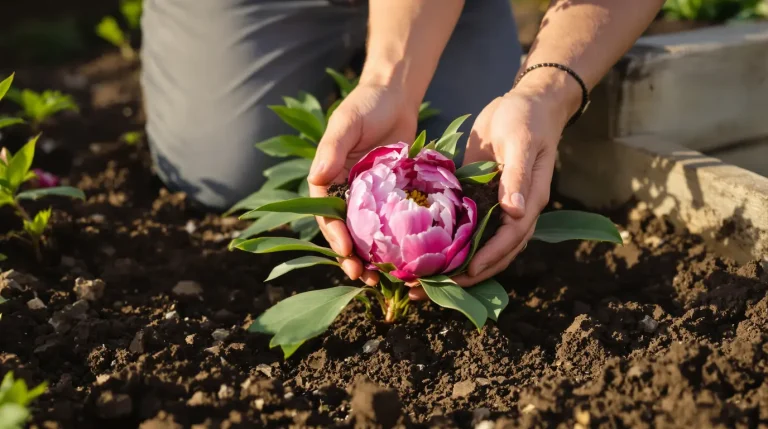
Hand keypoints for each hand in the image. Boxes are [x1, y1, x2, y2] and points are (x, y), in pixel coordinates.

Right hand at [308, 81, 417, 285]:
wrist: (397, 95)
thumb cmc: (366, 104)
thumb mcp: (346, 122)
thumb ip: (332, 148)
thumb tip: (318, 176)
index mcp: (328, 179)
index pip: (326, 214)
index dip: (333, 235)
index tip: (345, 250)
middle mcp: (346, 192)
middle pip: (345, 232)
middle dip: (351, 257)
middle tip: (363, 276)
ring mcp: (370, 197)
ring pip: (367, 235)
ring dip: (372, 258)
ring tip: (381, 280)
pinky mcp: (393, 197)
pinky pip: (392, 224)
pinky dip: (395, 243)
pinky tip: (405, 261)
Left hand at [407, 81, 575, 299]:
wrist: (526, 102)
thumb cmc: (527, 118)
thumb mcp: (521, 142)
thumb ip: (518, 175)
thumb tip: (515, 210)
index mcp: (529, 200)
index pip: (511, 238)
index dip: (490, 257)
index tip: (467, 271)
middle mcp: (514, 210)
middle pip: (493, 252)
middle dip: (466, 273)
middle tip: (432, 287)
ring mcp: (496, 206)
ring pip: (477, 244)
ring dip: (453, 264)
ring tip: (421, 280)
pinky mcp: (479, 196)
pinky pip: (464, 226)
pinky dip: (447, 241)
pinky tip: (421, 251)